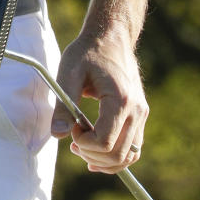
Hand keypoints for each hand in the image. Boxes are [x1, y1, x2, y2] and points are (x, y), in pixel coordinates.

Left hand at [52, 28, 148, 172]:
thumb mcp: (69, 72)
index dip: (84, 143)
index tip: (71, 129)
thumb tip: (57, 134)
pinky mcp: (140, 117)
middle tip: (73, 143)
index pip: (105, 141)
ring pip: (130, 156)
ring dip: (106, 161)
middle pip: (119, 154)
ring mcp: (142, 115)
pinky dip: (116, 156)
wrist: (111, 38)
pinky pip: (132, 148)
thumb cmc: (88, 52)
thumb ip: (64, 104)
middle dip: (92, 155)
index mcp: (121, 100)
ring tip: (83, 150)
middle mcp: (137, 111)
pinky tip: (97, 154)